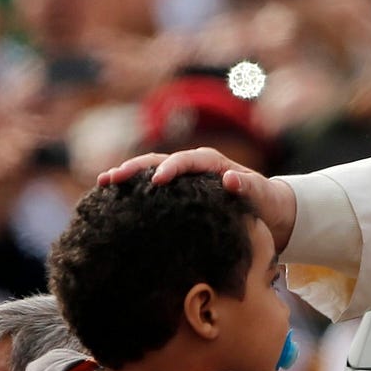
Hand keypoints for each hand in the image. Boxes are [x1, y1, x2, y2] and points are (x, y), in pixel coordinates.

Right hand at [98, 147, 297, 250]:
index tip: (156, 181)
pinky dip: (133, 188)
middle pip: (159, 160)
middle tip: (110, 178)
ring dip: (127, 175)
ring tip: (102, 183)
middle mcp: (194, 164)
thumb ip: (248, 186)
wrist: (268, 210)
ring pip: (150, 170)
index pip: (186, 161)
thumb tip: (229, 179)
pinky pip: (152, 185)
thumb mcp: (261, 195)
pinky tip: (112, 196)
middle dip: (134, 168)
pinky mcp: (179, 190)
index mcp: (212, 163)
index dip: (170, 169)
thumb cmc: (265, 203)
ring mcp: (184, 176)